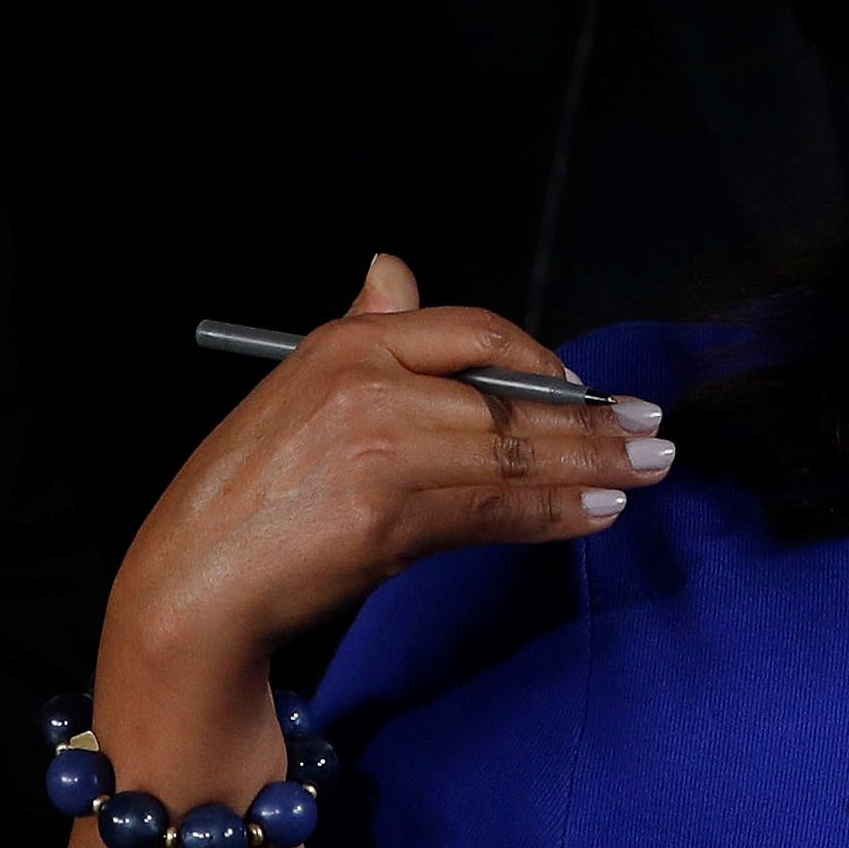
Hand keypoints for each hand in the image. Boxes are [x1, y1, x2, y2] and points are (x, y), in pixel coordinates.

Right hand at [103, 256, 665, 697]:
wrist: (194, 581)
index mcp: (345, 346)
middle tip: (654, 431)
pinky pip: (496, 512)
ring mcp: (380, 455)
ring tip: (647, 471)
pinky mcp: (389, 521)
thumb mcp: (299, 388)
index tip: (586, 385)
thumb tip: (392, 266)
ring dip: (595, 467)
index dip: (541, 360)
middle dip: (594, 420)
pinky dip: (556, 513)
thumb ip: (367, 330)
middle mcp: (366, 389)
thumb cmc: (254, 490)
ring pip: (513, 457)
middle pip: (510, 400)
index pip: (473, 331)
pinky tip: (599, 510)